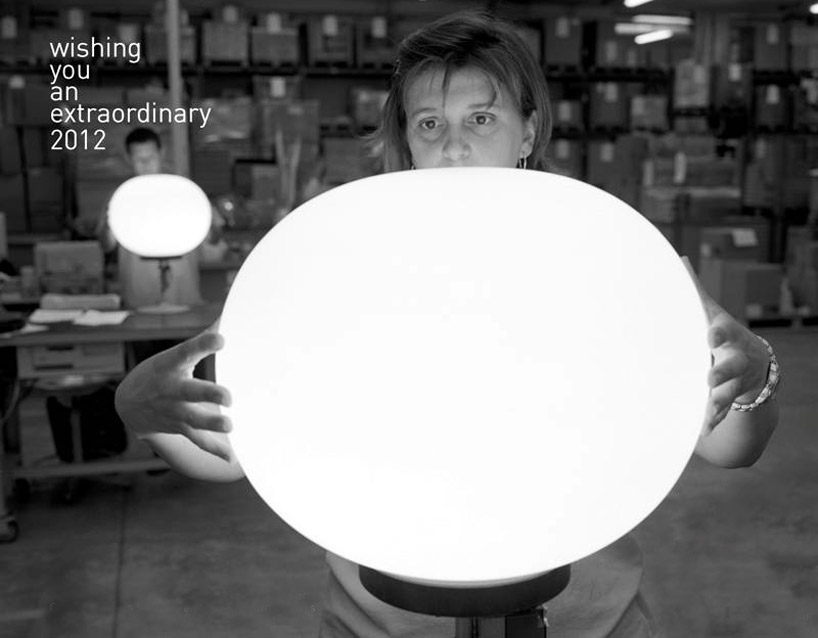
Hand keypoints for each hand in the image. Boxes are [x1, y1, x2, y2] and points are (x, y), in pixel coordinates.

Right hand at [115, 324, 233, 459]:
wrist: (128, 405)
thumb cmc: (161, 372)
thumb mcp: (174, 355)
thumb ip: (204, 338)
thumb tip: (228, 314)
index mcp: (171, 365)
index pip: (187, 352)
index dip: (203, 345)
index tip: (221, 339)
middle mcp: (172, 389)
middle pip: (190, 391)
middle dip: (208, 393)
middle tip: (228, 396)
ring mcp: (174, 411)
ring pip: (193, 419)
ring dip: (211, 423)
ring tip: (230, 425)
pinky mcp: (179, 428)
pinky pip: (197, 441)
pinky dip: (213, 450)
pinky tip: (230, 457)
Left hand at [682, 257, 769, 432]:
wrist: (755, 364)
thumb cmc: (723, 333)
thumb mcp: (711, 312)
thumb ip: (695, 290)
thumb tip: (679, 259)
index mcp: (726, 336)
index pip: (722, 331)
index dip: (717, 332)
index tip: (710, 333)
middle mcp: (734, 359)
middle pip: (731, 366)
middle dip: (722, 371)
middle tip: (709, 378)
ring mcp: (734, 382)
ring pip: (729, 393)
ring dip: (718, 403)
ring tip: (708, 413)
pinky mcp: (729, 400)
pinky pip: (722, 412)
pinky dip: (712, 421)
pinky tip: (702, 431)